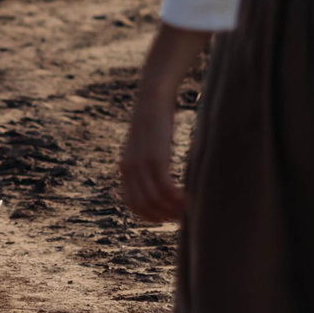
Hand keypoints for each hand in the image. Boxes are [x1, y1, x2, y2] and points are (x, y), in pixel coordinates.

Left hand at [119, 22, 208, 222]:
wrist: (152, 95)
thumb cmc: (154, 118)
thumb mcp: (145, 143)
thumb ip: (147, 160)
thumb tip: (157, 173)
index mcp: (125, 168)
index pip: (132, 204)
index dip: (149, 216)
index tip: (167, 216)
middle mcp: (129, 169)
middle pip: (143, 206)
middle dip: (162, 216)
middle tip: (181, 216)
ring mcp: (141, 164)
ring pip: (154, 201)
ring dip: (172, 209)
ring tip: (187, 208)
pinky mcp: (156, 157)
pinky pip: (165, 188)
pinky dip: (176, 198)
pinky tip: (188, 198)